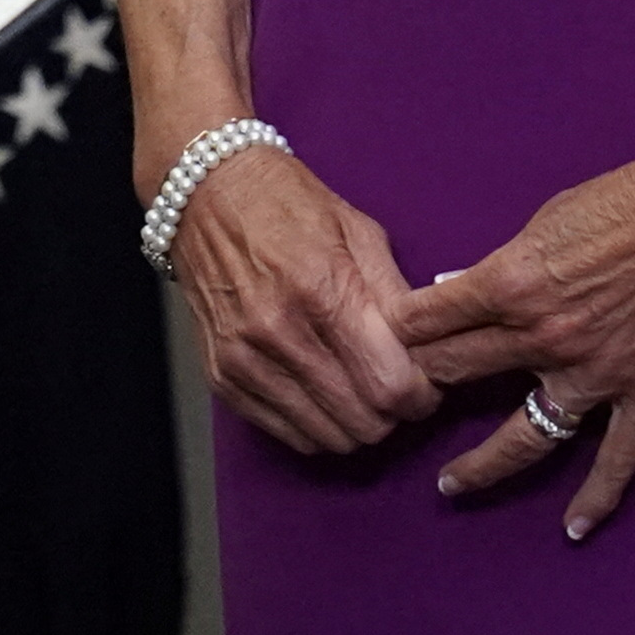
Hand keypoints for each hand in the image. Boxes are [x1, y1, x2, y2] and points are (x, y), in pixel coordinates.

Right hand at [162, 142, 437, 454]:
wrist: (204, 195)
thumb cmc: (288, 205)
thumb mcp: (359, 231)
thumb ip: (396, 296)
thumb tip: (429, 351)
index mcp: (321, 290)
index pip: (390, 386)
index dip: (421, 396)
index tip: (424, 384)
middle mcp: (278, 332)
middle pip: (363, 422)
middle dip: (392, 412)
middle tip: (392, 384)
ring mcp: (244, 359)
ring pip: (328, 438)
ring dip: (355, 423)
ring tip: (357, 388)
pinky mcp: (221, 377)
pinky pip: (289, 435)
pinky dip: (316, 425)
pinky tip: (323, 392)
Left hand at [396, 139, 634, 535]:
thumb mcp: (549, 218)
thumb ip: (501, 264)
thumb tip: (455, 290)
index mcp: (513, 282)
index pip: (427, 321)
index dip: (394, 335)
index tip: (375, 346)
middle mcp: (546, 336)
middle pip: (457, 375)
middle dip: (418, 390)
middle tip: (392, 409)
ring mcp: (598, 374)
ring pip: (523, 437)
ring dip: (480, 465)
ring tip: (449, 485)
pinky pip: (615, 461)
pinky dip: (595, 499)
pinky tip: (572, 528)